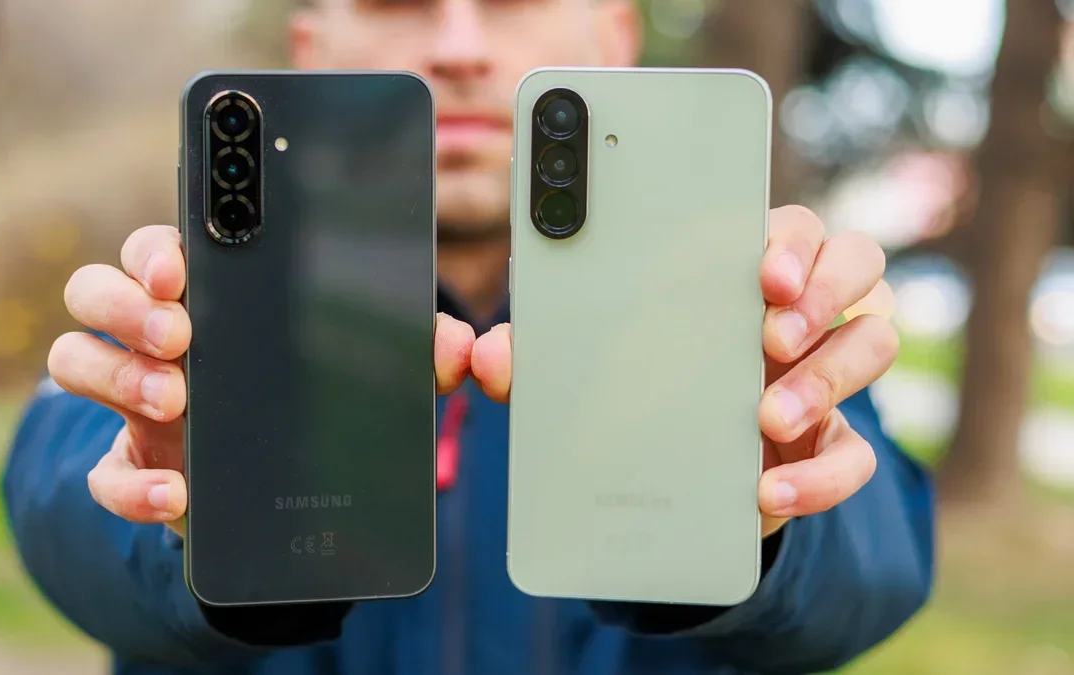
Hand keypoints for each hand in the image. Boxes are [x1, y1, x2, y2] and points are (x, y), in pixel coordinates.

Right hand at [48, 225, 475, 535]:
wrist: (285, 492)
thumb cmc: (318, 402)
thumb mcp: (368, 373)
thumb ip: (413, 352)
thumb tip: (461, 347)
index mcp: (209, 298)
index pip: (159, 247)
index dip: (157, 247)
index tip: (182, 264)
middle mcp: (156, 338)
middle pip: (95, 288)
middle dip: (126, 303)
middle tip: (179, 331)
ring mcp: (134, 401)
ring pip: (73, 360)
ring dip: (115, 374)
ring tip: (174, 398)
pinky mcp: (133, 467)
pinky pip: (100, 474)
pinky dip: (130, 485)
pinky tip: (177, 492)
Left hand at [469, 206, 897, 537]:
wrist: (666, 481)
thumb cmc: (631, 390)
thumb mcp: (582, 371)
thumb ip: (539, 357)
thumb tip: (484, 355)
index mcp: (737, 274)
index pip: (785, 225)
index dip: (784, 239)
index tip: (760, 271)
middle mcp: (794, 313)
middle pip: (854, 261)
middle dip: (822, 291)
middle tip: (770, 335)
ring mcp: (822, 377)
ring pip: (874, 341)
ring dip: (829, 376)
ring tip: (767, 417)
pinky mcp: (830, 446)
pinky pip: (861, 453)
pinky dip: (823, 477)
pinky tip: (771, 493)